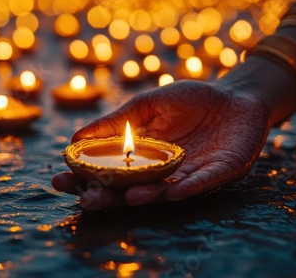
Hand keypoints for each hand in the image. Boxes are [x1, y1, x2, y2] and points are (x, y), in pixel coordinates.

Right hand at [52, 80, 270, 209]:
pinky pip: (204, 182)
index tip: (60, 180)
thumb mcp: (148, 105)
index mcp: (144, 158)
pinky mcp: (222, 171)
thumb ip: (117, 122)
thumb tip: (75, 138)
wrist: (235, 95)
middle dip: (110, 197)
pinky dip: (188, 188)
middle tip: (87, 199)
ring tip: (128, 197)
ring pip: (166, 191)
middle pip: (132, 190)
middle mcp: (164, 173)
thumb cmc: (190, 100)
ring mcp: (193, 174)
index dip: (85, 178)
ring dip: (147, 196)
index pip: (110, 172)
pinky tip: (171, 191)